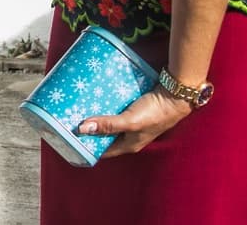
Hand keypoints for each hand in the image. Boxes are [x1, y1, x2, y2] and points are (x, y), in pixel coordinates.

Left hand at [76, 86, 193, 157]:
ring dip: (98, 115)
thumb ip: (108, 125)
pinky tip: (98, 95)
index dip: (86, 147)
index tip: (69, 139)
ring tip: (80, 106)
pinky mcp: (135, 109)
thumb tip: (82, 129)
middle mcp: (130, 136)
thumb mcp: (130, 121)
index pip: (102, 151)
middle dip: (89, 128)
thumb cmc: (155, 112)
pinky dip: (107, 104)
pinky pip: (117, 109)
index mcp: (128, 145)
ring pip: (110, 121)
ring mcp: (133, 122)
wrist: (176, 95)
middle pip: (105, 135)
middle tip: (71, 118)